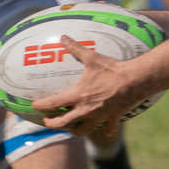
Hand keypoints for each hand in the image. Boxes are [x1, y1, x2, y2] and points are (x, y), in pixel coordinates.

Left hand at [32, 38, 146, 135]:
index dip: (41, 105)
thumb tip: (63, 37)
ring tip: (71, 127)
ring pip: (83, 130)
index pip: (54, 104)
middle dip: (53, 124)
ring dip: (75, 130)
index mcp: (78, 96)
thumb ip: (76, 48)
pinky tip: (105, 129)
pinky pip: (108, 128)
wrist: (134, 81)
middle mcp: (86, 110)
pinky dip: (105, 129)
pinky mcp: (112, 118)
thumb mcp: (92, 58)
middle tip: (48, 121)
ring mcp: (99, 116)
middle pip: (64, 123)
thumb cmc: (112, 70)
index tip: (34, 106)